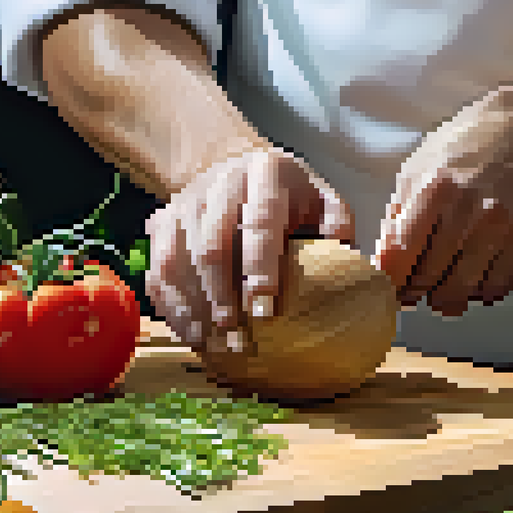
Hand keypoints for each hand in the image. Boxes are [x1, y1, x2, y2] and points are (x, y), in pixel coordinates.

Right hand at [146, 145, 354, 348]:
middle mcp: (219, 182)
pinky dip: (171, 305)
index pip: (261, 219)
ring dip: (194, 307)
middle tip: (237, 340)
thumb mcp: (323, 199)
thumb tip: (355, 266)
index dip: (260, 266)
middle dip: (222, 296)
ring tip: (213, 345)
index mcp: (266, 171)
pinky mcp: (161, 224)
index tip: (266, 310)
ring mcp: (184, 203)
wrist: (232, 167)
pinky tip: (192, 335)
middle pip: (211, 244)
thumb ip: (339, 227)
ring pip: (177, 260)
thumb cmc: (288, 198)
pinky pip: (157, 269)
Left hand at [375, 81, 512, 315]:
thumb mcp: (414, 171)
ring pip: (460, 290)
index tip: (390, 284)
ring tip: (441, 286)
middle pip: (428, 278)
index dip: (390, 280)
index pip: (399, 256)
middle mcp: (466, 210)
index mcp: (432, 190)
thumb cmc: (460, 150)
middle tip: (413, 287)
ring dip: (445, 298)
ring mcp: (498, 226)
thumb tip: (383, 266)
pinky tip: (472, 278)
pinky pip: (495, 287)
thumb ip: (396, 218)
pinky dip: (479, 292)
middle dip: (415, 291)